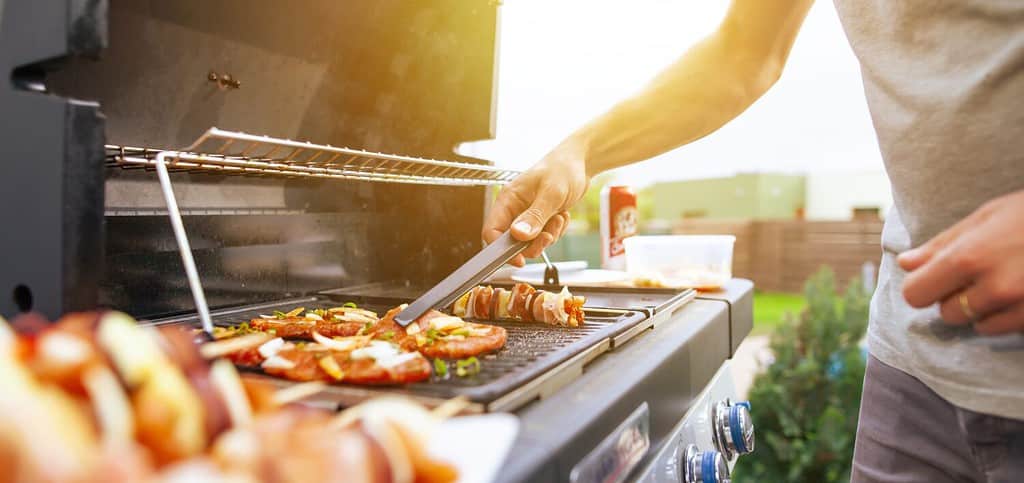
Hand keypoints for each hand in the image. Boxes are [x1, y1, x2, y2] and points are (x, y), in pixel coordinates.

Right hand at [482, 138, 589, 266]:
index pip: (492, 231)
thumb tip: (518, 235)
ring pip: (530, 242)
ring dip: (548, 235)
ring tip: (558, 217)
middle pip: (513, 242)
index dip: (502, 250)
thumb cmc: (564, 167)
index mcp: (508, 199)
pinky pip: (544, 237)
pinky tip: (561, 215)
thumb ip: (534, 216)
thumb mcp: (551, 193)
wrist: (582, 162)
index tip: (519, 259)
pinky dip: (555, 231)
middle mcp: (514, 208)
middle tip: (549, 235)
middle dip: (533, 243)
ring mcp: (527, 214)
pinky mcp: (540, 218)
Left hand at [899, 189, 1023, 334]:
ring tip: (1007, 278)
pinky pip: (1006, 330)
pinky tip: (1022, 291)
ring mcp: (1020, 307)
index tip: (934, 277)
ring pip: (976, 325)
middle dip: (955, 297)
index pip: (916, 294)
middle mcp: (993, 287)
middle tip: (979, 273)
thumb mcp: (987, 216)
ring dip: (983, 309)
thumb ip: (942, 244)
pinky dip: (1008, 316)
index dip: (923, 286)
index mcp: (969, 257)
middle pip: (945, 313)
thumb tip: (905, 264)